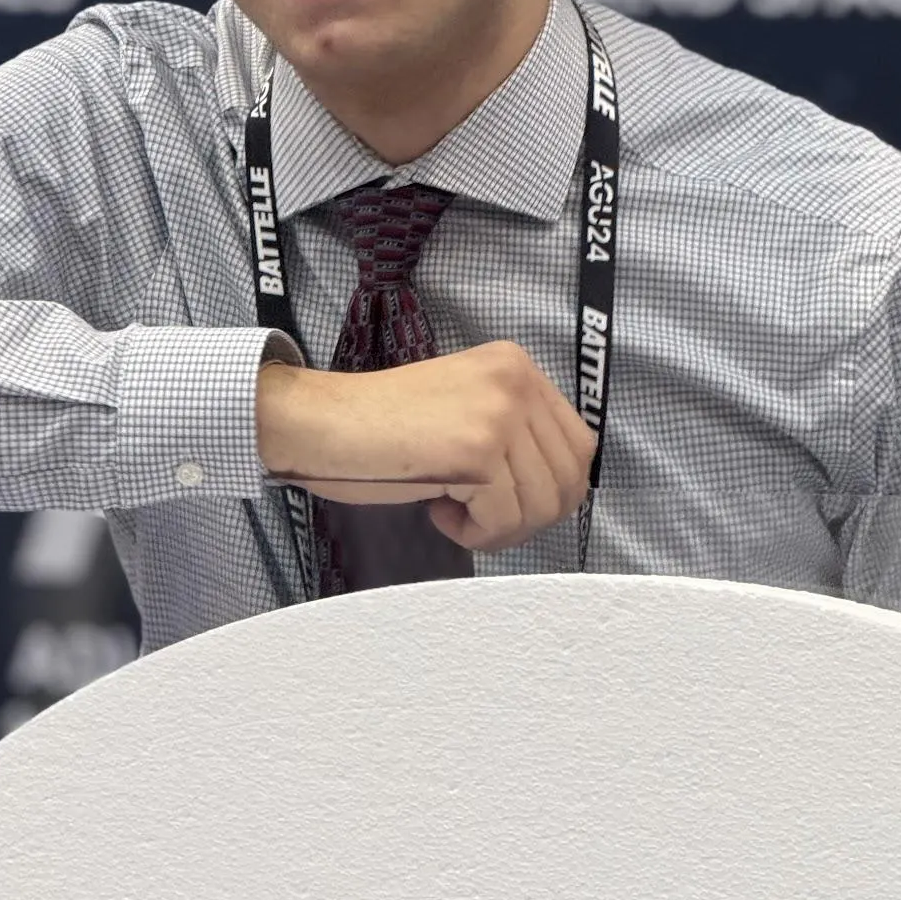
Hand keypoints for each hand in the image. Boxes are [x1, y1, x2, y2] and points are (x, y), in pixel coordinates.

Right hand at [255, 341, 594, 551]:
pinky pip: (504, 520)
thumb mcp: (464, 408)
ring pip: (541, 506)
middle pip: (569, 480)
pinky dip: (475, 534)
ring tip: (452, 510)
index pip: (579, 446)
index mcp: (515, 365)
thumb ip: (513, 429)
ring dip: (499, 528)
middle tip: (478, 515)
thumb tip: (557, 488)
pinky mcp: (477, 453)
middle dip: (527, 516)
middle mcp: (515, 381)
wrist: (321, 422)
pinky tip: (439, 510)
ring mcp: (499, 414)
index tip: (503, 500)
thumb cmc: (379, 426)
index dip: (550, 490)